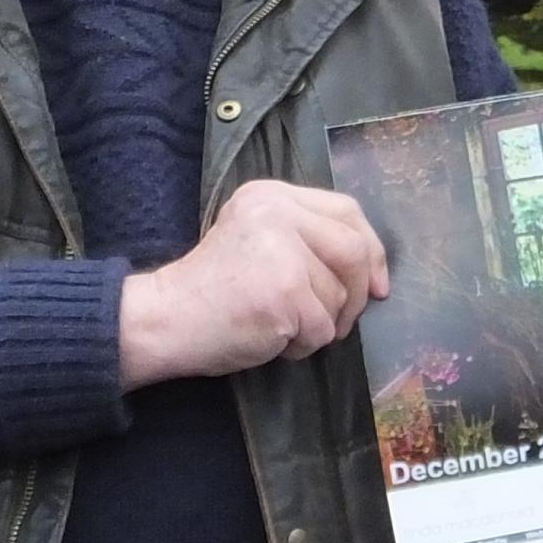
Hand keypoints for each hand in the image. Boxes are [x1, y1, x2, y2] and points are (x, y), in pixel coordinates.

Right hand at [121, 180, 389, 387]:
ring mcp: (283, 251)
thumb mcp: (259, 241)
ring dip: (320, 324)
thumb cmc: (214, 290)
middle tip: (340, 320)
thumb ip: (307, 241)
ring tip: (281, 326)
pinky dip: (303, 346)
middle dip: (357, 293)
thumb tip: (374, 276)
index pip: (346, 211)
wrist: (165, 318)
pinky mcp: (286, 291)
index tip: (377, 284)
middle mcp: (278, 213)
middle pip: (355, 250)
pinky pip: (322, 328)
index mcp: (271, 196)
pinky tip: (271, 339)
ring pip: (340, 295)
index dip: (372, 249)